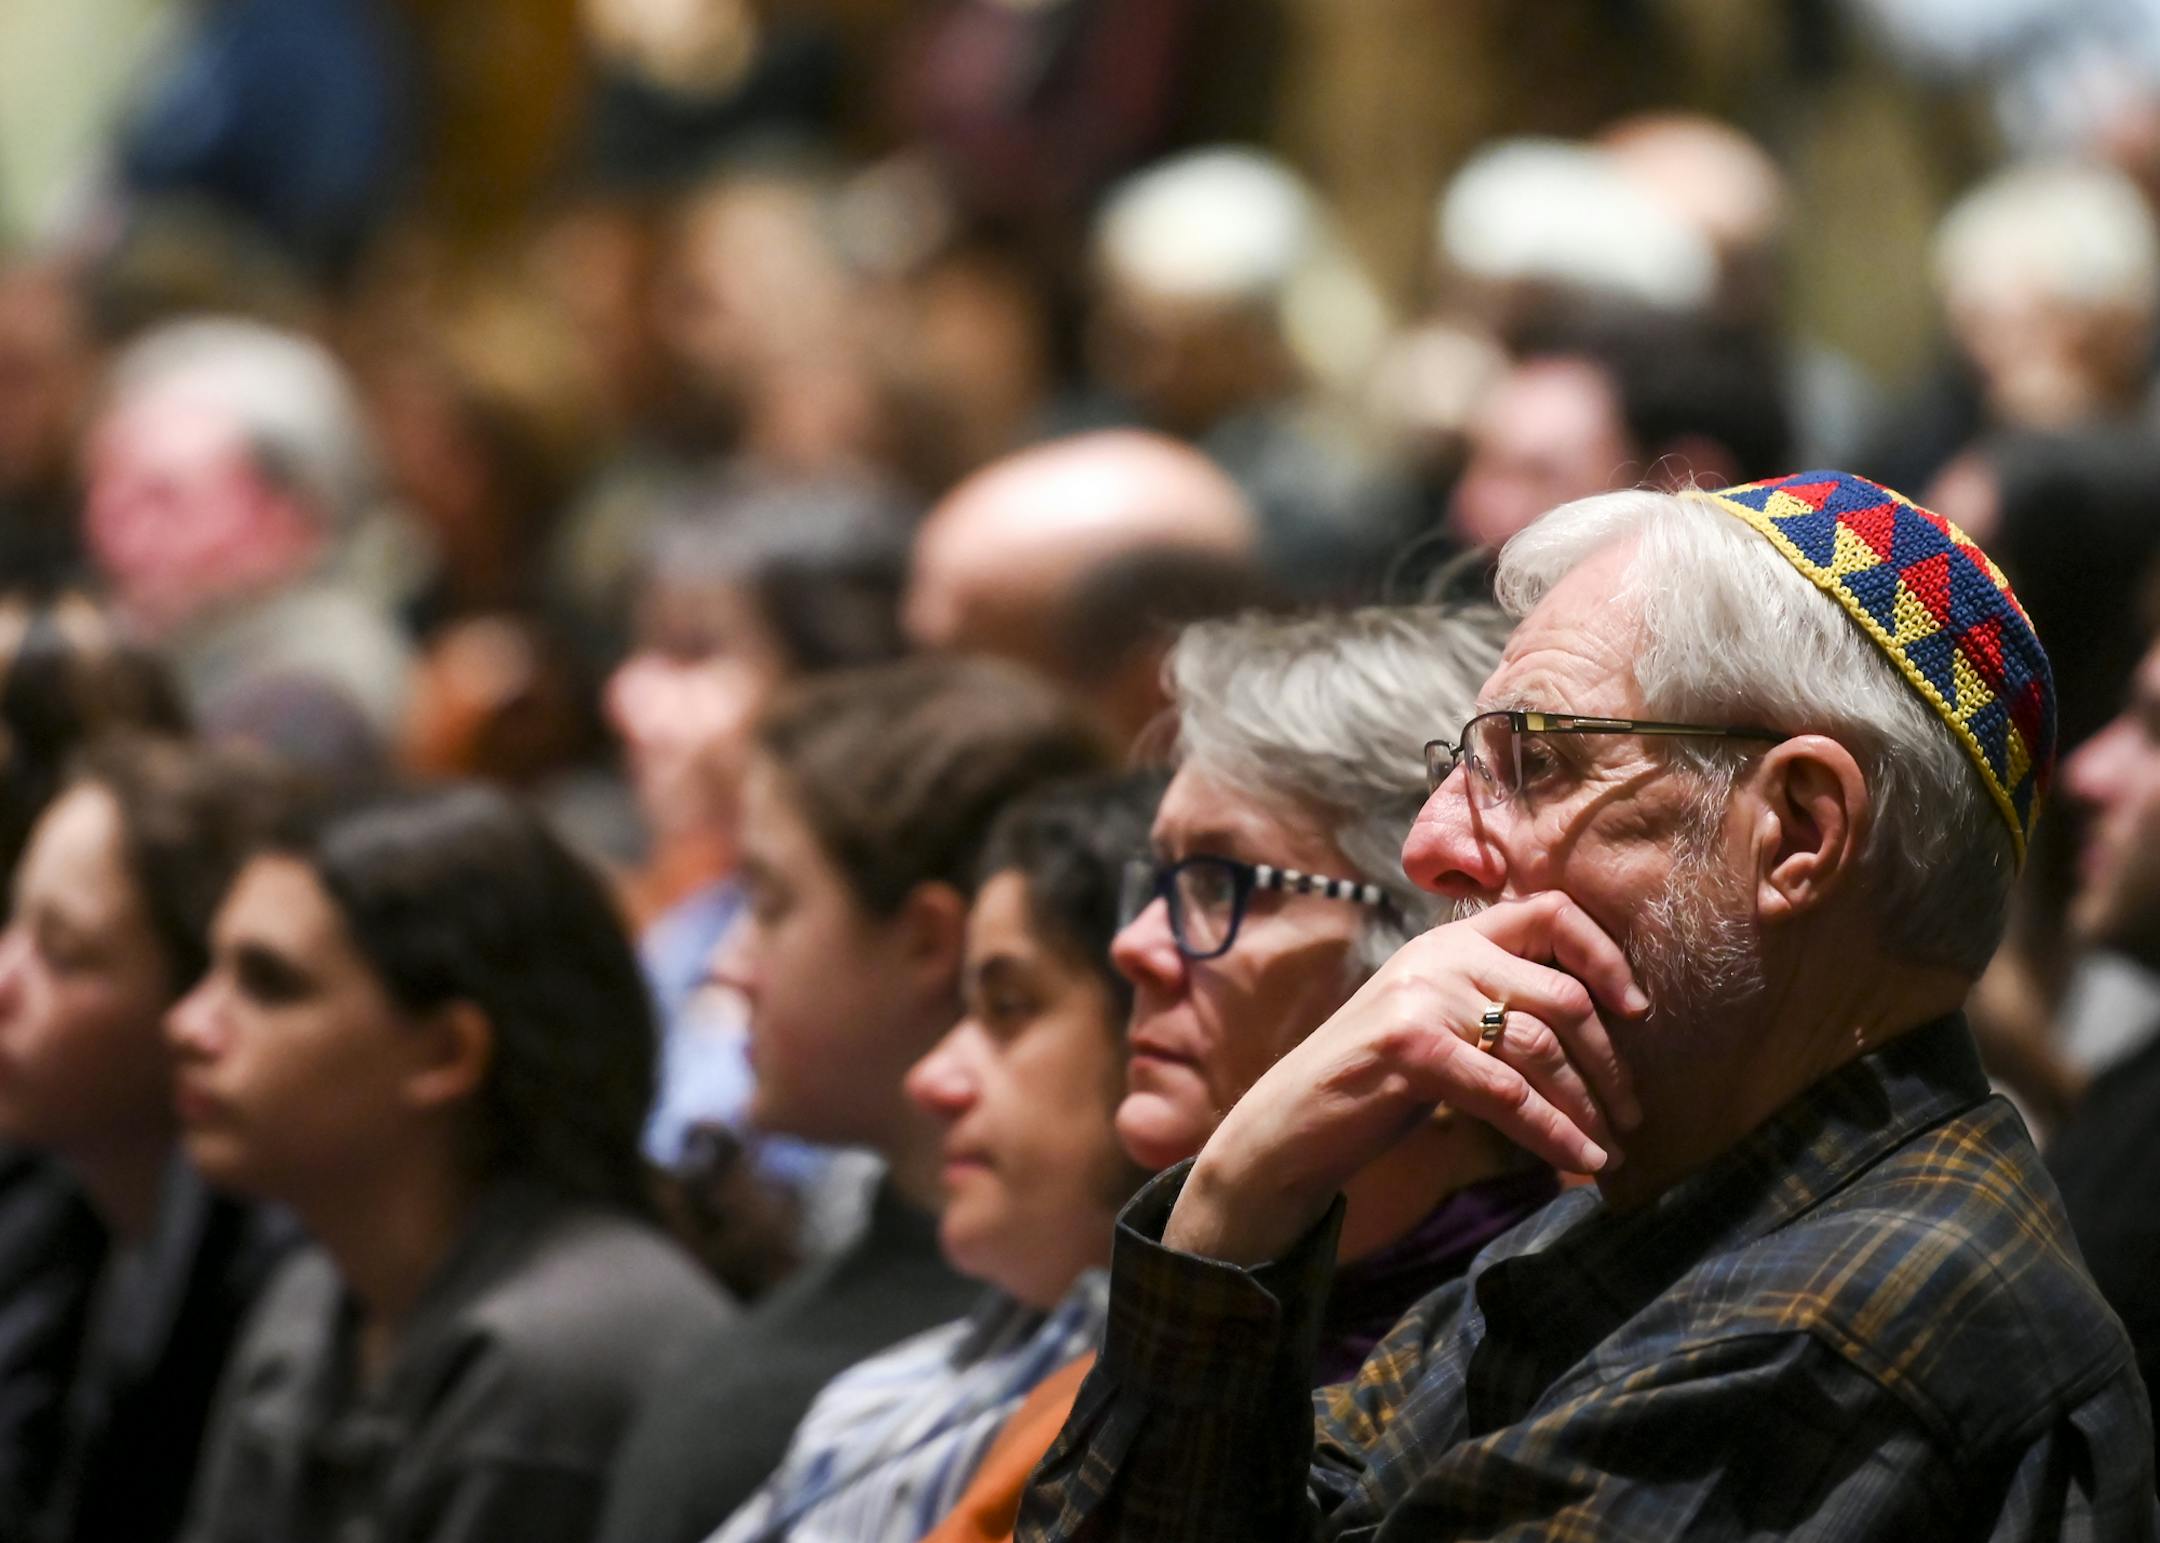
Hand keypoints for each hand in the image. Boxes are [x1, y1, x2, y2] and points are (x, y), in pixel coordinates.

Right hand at [1164, 893, 1645, 1266]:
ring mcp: (1422, 998)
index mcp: (1449, 940)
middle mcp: (1438, 957)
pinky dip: (1554, 1134)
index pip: (1550, 912)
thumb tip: (1599, 1032)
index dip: (1604, 955)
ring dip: (1588, 1107)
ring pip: (1541, 1049)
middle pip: (1561, 994)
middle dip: (1610, 1062)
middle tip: (1631, 1115)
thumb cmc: (1373, 1084)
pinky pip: (1508, 1094)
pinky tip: (1579, 1161)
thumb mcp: (1436, 1024)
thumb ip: (1494, 1005)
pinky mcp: (1411, 1048)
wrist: (1288, 1125)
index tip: (1637, 1010)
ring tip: (1610, 1149)